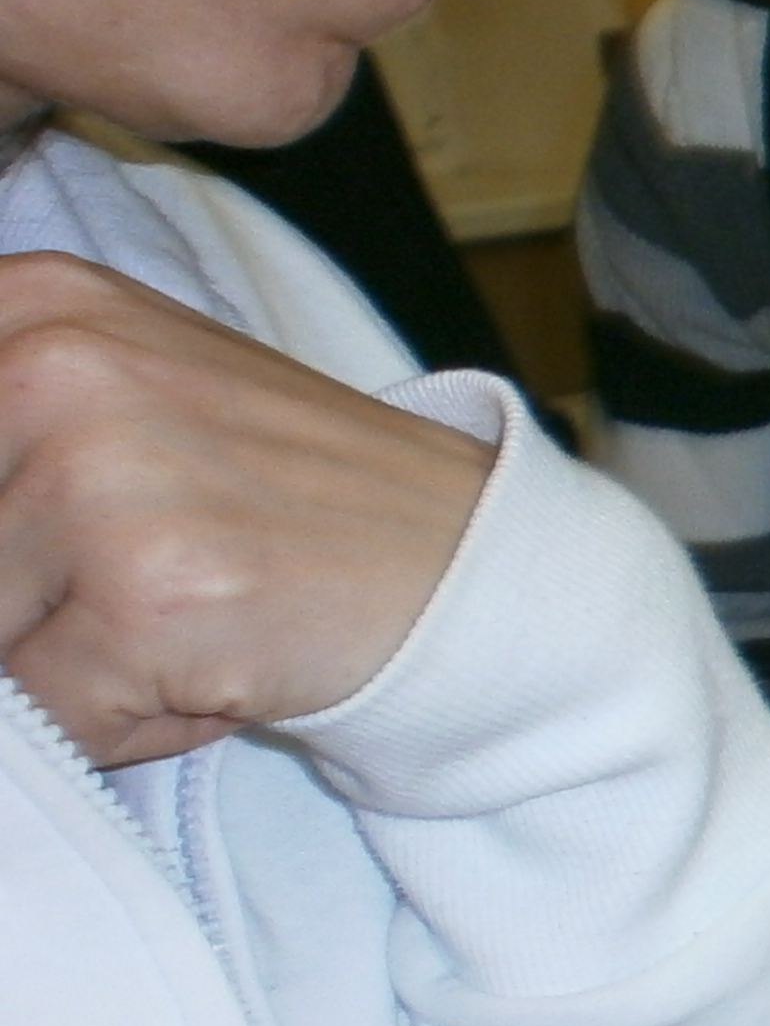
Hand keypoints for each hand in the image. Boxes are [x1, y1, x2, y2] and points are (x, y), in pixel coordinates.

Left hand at [0, 253, 490, 765]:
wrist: (467, 565)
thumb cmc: (286, 502)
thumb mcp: (120, 405)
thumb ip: (4, 444)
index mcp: (30, 302)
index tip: (41, 557)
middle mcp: (49, 365)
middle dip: (20, 609)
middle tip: (133, 590)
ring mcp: (98, 475)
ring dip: (59, 671)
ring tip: (172, 627)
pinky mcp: (147, 593)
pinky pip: (47, 713)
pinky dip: (120, 723)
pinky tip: (212, 668)